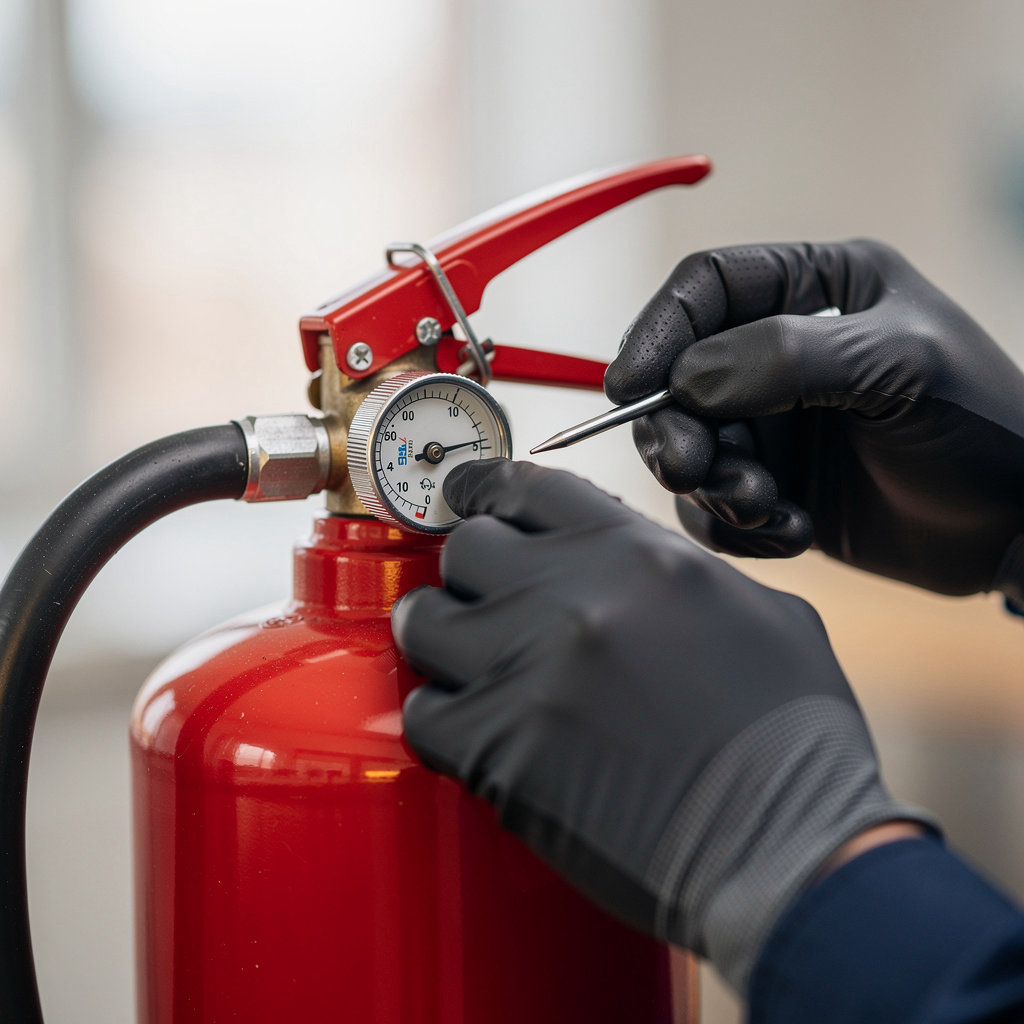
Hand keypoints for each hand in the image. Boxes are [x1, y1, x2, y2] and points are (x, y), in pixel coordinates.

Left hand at [392, 459, 932, 993]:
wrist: (783, 847)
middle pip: (465, 547)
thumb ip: (673, 569)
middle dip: (474, 570)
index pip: (526, 486)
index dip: (489, 491)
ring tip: (468, 657)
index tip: (473, 502)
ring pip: (423, 620)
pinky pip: (424, 712)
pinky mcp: (498, 752)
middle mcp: (571, 599)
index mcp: (636, 555)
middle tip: (490, 600)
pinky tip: (477, 726)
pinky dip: (442, 716)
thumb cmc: (788, 739)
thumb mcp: (759, 610)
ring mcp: (527, 673)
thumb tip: (620, 559)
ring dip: (442, 634)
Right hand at [604, 241, 1023, 598]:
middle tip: (695, 469)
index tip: (628, 388)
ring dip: (713, 486)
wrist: (1019, 529)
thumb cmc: (983, 425)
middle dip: (678, 428)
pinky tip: (793, 533)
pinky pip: (714, 506)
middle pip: (680, 377)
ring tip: (768, 510)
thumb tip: (686, 380)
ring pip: (691, 448)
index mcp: (817, 289)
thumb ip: (786, 357)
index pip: (706, 288)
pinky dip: (737, 527)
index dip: (657, 330)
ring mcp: (776, 423)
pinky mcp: (776, 486)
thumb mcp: (897, 365)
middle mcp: (783, 352)